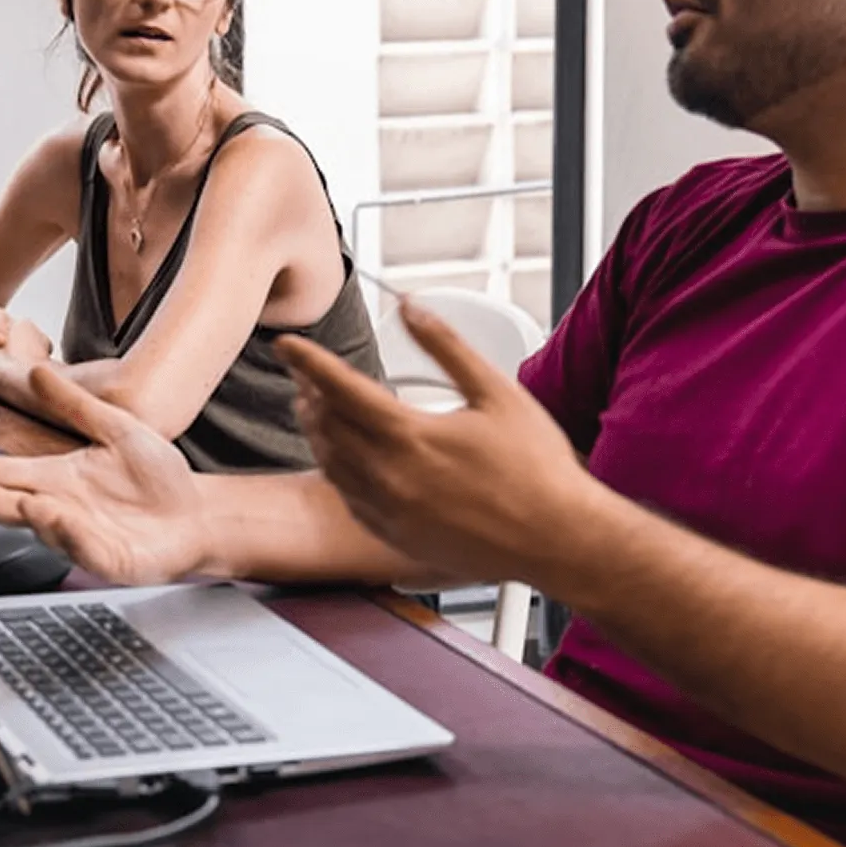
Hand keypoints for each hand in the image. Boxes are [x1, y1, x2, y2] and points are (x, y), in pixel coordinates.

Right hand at [0, 366, 210, 584]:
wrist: (198, 513)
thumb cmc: (157, 478)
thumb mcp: (118, 430)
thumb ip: (77, 405)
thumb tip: (39, 373)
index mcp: (57, 479)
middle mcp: (60, 508)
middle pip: (9, 502)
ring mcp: (81, 535)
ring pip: (43, 526)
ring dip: (28, 514)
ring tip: (20, 501)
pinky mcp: (107, 558)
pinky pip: (82, 547)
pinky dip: (70, 534)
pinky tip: (60, 517)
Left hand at [275, 301, 611, 585]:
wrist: (557, 538)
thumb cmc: (537, 468)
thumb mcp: (497, 391)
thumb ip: (446, 346)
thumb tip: (411, 308)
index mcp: (412, 437)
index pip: (340, 389)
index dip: (308, 362)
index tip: (288, 345)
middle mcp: (392, 478)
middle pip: (327, 427)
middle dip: (309, 393)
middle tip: (304, 372)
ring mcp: (391, 513)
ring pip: (332, 465)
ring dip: (317, 432)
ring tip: (315, 408)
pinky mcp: (398, 538)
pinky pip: (350, 499)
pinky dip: (338, 471)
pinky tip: (345, 458)